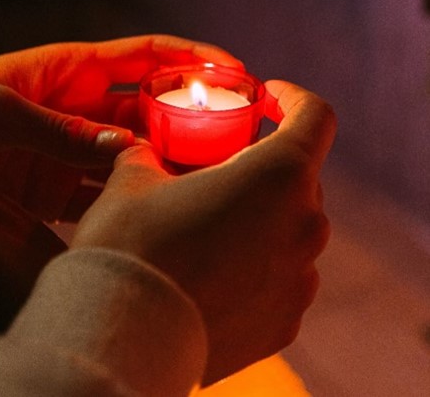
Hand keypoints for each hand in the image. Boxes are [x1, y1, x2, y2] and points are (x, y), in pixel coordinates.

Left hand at [0, 35, 241, 219]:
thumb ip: (61, 129)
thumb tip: (126, 147)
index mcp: (75, 71)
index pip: (148, 56)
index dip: (193, 57)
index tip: (234, 70)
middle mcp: (85, 108)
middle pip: (154, 108)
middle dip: (193, 117)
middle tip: (233, 135)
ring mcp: (77, 149)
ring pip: (137, 152)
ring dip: (169, 163)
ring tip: (207, 177)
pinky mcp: (63, 186)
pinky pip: (108, 189)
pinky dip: (132, 197)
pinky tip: (158, 207)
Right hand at [72, 80, 336, 383]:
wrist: (120, 335)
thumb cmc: (130, 244)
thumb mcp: (133, 178)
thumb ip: (150, 153)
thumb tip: (147, 150)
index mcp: (277, 176)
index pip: (314, 117)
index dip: (294, 99)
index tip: (269, 99)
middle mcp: (305, 226)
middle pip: (298, 176)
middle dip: (263, 165)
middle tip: (222, 169)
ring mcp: (301, 278)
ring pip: (290, 227)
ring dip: (260, 217)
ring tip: (213, 226)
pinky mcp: (286, 320)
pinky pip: (281, 275)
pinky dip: (258, 263)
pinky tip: (215, 273)